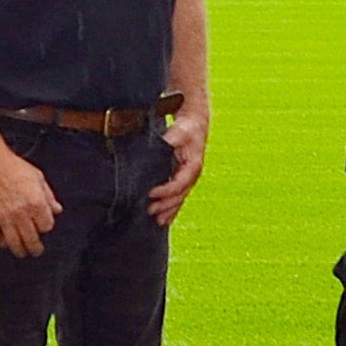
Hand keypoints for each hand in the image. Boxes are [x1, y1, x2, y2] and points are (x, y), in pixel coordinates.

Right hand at [0, 141, 61, 257]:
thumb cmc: (14, 167)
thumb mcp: (38, 178)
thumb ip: (49, 196)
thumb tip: (57, 210)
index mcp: (36, 203)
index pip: (46, 226)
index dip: (45, 227)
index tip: (42, 227)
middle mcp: (21, 213)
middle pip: (32, 240)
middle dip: (36, 249)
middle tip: (36, 251)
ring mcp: (4, 218)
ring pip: (14, 243)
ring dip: (19, 250)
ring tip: (21, 252)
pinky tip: (2, 241)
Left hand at [148, 106, 208, 224]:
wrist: (195, 124)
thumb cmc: (187, 128)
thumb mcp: (178, 133)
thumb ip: (168, 143)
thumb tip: (157, 152)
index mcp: (193, 166)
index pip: (178, 184)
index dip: (165, 191)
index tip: (150, 194)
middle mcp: (192, 175)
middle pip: (180, 195)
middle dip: (165, 205)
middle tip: (150, 211)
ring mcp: (189, 178)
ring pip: (180, 199)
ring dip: (169, 211)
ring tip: (158, 221)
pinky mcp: (183, 178)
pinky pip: (179, 196)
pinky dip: (172, 208)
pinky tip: (166, 218)